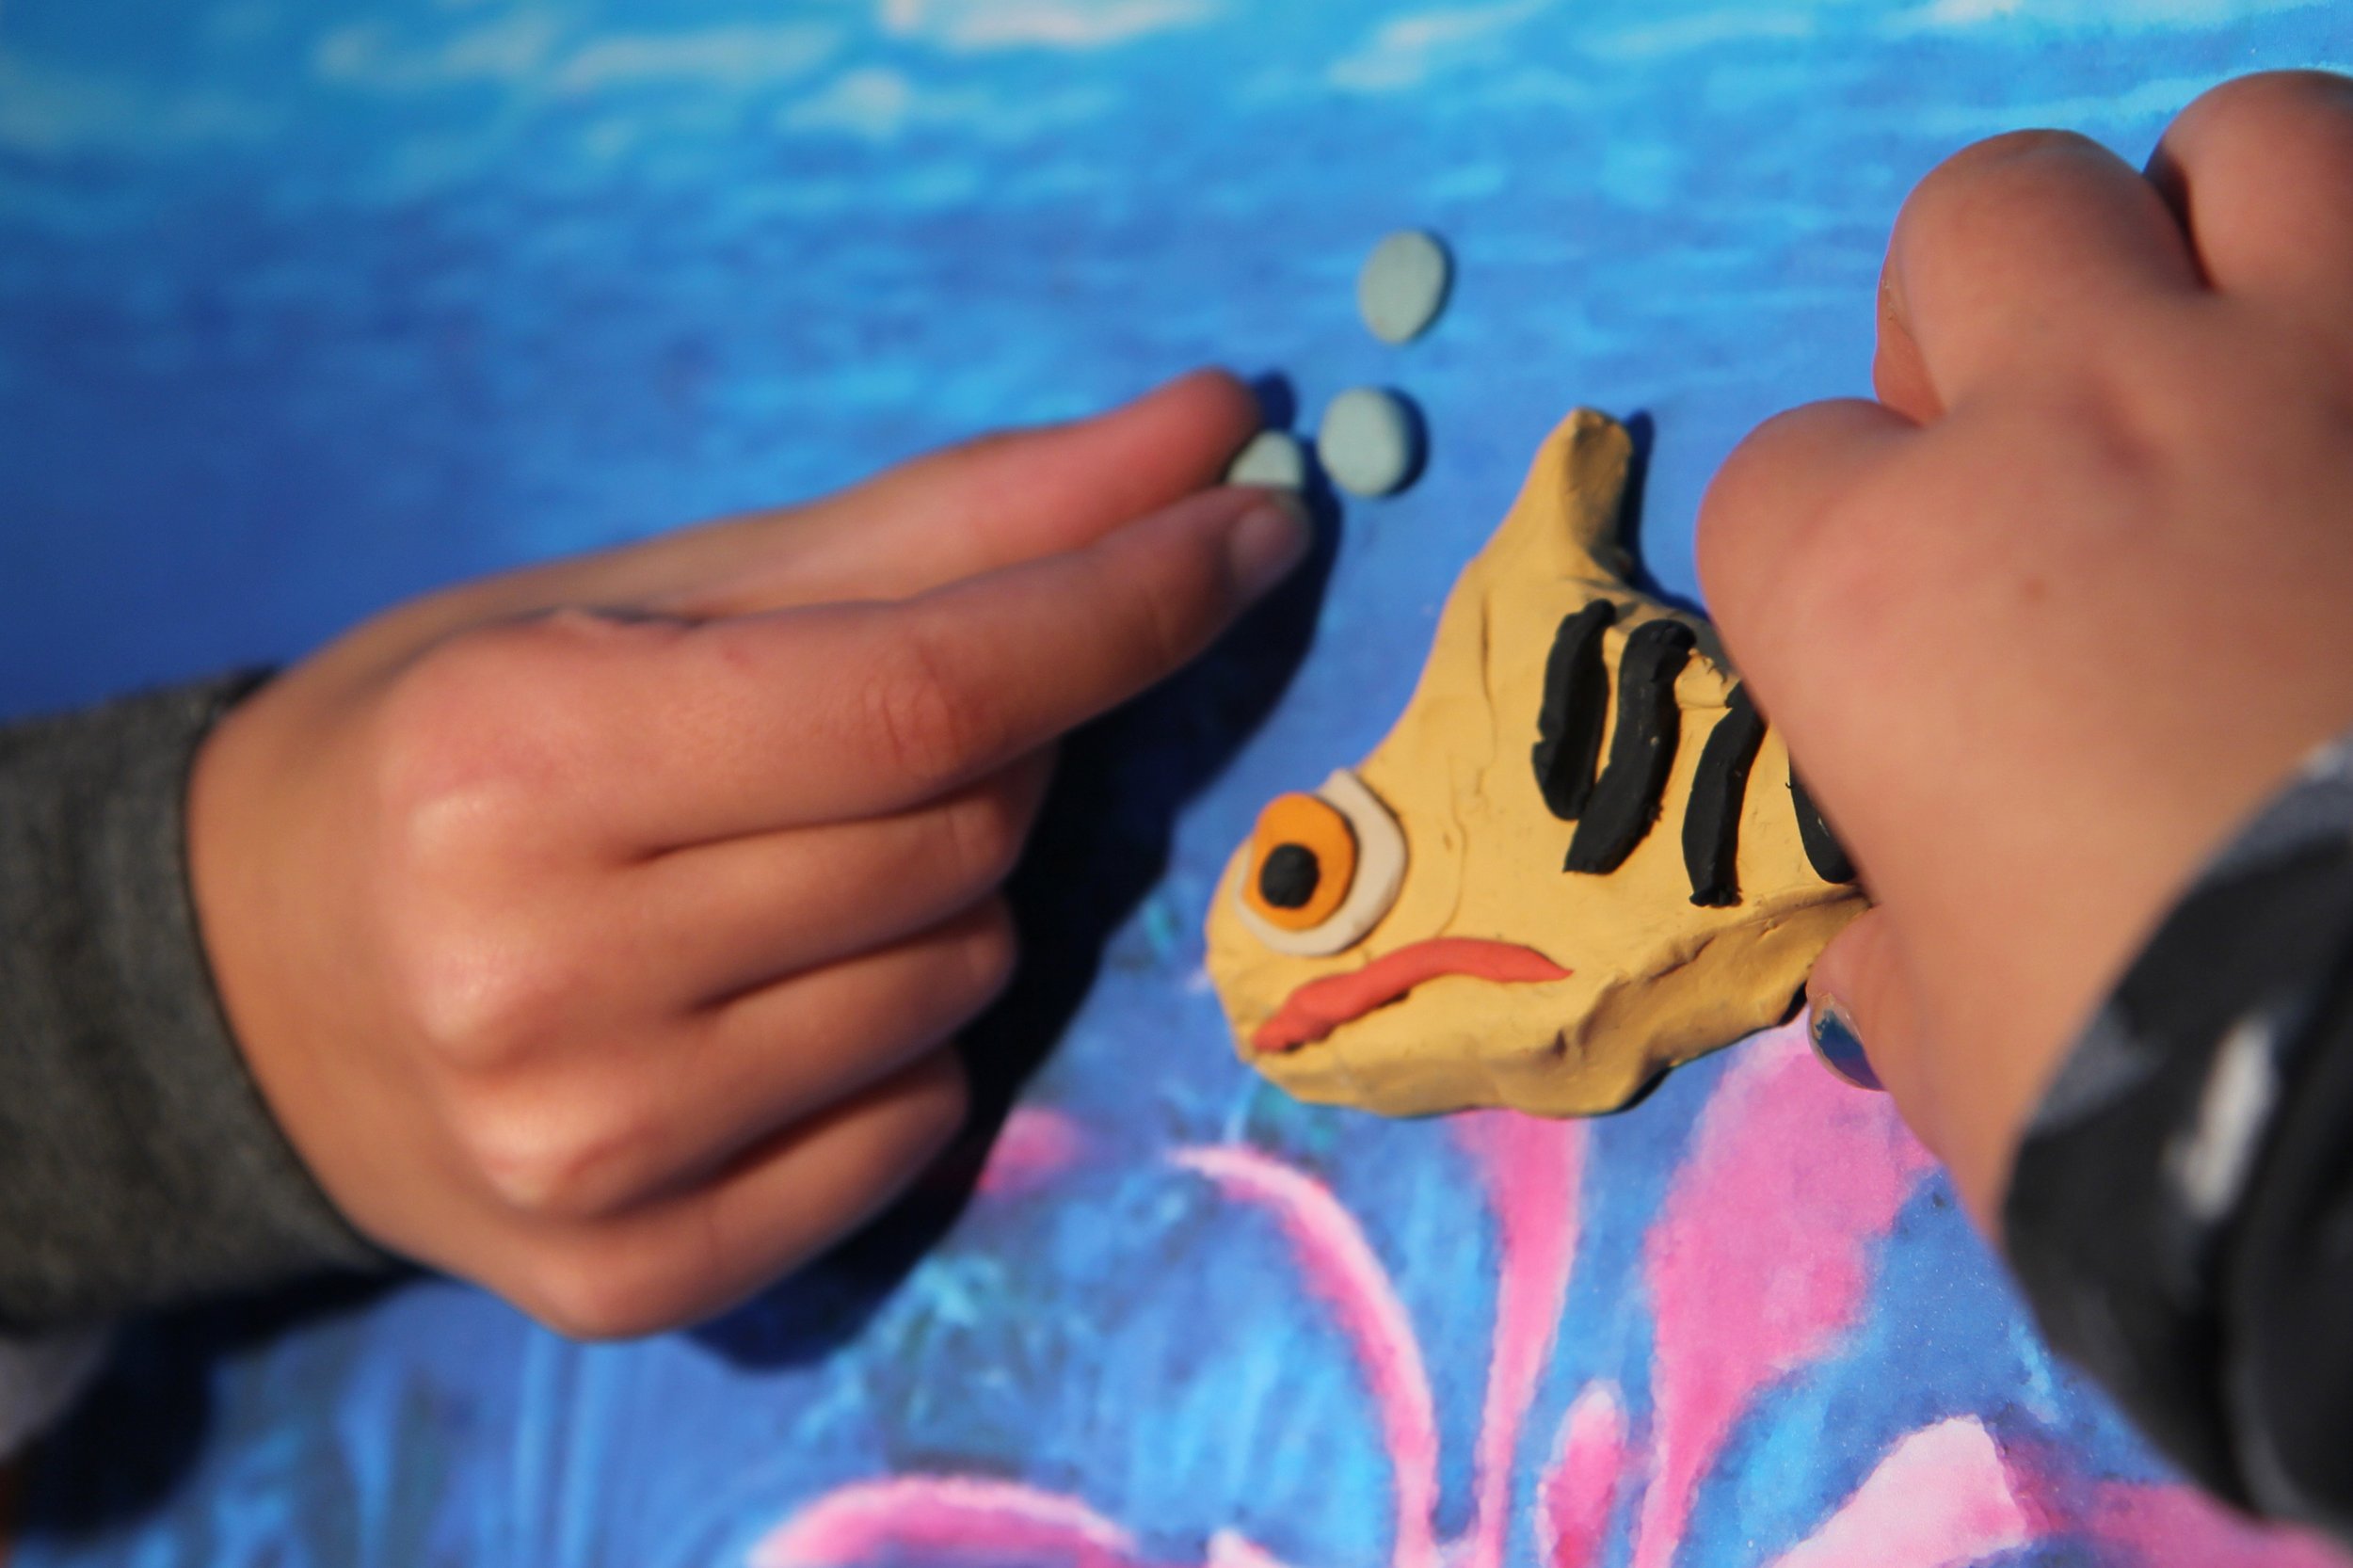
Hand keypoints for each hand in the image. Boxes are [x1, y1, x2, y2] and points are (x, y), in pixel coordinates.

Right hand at [187, 370, 1301, 1336]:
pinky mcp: (626, 1273)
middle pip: (960, 843)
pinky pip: (916, 1125)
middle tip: (890, 722)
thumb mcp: (663, 593)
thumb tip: (1212, 431)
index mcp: (523, 757)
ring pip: (959, 982)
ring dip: (948, 894)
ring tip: (788, 863)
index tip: (1253, 524)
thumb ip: (949, 521)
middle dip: (996, 750)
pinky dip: (902, 1037)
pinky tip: (775, 996)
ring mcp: (584, 1152)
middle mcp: (539, 976)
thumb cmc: (468, 742)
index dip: (1124, 605)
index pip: (925, 695)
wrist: (251, 979)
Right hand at [1695, 72, 2352, 1232]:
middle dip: (1992, 320)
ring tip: (2255, 367)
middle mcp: (2079, 429)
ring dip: (2225, 233)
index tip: (1896, 652)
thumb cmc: (2169, 1094)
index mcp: (1889, 593)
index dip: (1827, 560)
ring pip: (2239, 146)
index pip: (1778, 478)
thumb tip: (1884, 965)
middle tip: (2048, 455)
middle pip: (1978, 223)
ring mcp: (2318, 380)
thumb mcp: (1971, 1058)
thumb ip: (1906, 975)